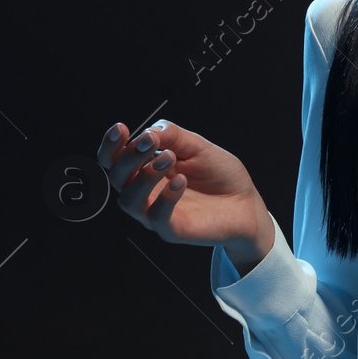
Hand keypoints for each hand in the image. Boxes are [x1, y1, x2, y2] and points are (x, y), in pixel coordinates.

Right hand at [96, 119, 270, 254]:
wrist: (246, 202)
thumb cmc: (220, 175)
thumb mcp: (198, 147)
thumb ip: (173, 136)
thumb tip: (148, 131)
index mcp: (146, 169)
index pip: (116, 159)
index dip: (111, 145)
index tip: (120, 128)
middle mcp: (145, 192)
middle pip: (117, 177)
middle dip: (128, 156)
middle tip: (149, 142)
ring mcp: (155, 212)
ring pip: (129, 199)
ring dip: (144, 175)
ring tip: (168, 157)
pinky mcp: (171, 229)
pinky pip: (156, 217)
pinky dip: (165, 197)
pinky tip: (181, 181)